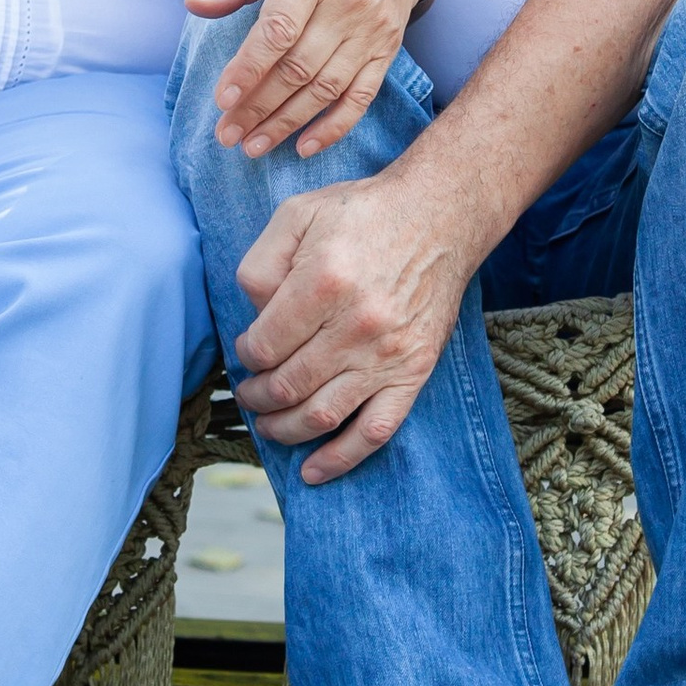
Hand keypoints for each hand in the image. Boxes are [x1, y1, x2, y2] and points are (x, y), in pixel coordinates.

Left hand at [186, 0, 425, 160]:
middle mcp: (348, 3)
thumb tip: (194, 6)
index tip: (222, 100)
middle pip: (299, 67)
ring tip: (253, 147)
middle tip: (227, 135)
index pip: (278, 31)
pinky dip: (335, 126)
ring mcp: (372, 29)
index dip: (249, 69)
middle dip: (259, 107)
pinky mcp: (388, 47)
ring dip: (288, 123)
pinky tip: (304, 147)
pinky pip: (362, 95)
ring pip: (327, 88)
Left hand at [231, 161, 476, 480]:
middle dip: (257, 397)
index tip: (248, 351)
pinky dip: (341, 459)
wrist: (439, 216)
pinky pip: (376, 430)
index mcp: (324, 281)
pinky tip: (313, 472)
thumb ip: (261, 263)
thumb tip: (252, 317)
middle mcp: (357, 324)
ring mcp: (388, 355)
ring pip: (322, 415)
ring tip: (268, 424)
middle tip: (250, 393)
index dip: (246, 356)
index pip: (264, 345)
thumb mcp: (298, 213)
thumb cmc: (363, 213)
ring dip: (284, 429)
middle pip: (287, 385)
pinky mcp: (414, 372)